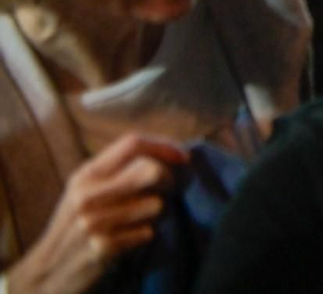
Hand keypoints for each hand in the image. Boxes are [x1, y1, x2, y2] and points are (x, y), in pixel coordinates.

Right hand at [7, 133, 186, 293]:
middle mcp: (87, 195)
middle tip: (166, 192)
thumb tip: (171, 153)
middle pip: (151, 170)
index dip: (164, 146)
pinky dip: (145, 235)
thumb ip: (118, 169)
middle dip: (169, 181)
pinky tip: (129, 238)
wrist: (46, 271)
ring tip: (139, 219)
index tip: (183, 157)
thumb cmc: (75, 225)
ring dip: (157, 214)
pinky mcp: (103, 248)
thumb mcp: (85, 190)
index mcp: (85, 175)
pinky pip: (148, 232)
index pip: (132, 143)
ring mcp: (94, 222)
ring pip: (157, 204)